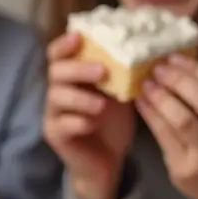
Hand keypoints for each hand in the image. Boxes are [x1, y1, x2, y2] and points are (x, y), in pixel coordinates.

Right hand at [43, 31, 135, 198]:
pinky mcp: (54, 134)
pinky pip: (61, 124)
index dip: (64, 44)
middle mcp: (58, 91)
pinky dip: (77, 122)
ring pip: (56, 96)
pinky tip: (92, 125)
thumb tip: (143, 48)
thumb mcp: (120, 93)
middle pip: (55, 72)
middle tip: (102, 72)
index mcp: (73, 77)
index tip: (79, 37)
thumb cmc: (113, 124)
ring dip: (80, 97)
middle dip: (78, 69)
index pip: (58, 54)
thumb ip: (121, 74)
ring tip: (101, 104)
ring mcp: (53, 113)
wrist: (107, 161)